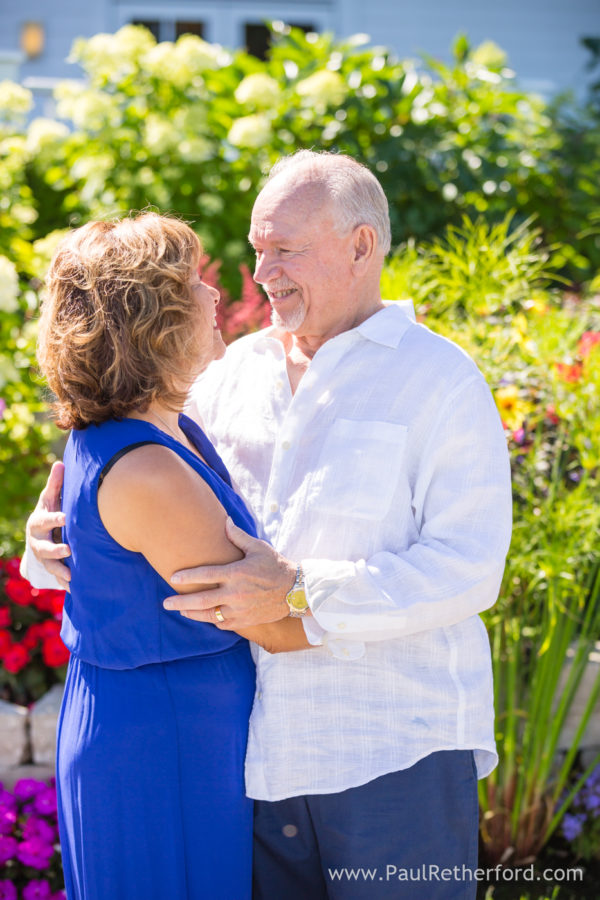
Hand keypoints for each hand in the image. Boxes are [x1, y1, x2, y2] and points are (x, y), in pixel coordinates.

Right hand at [26, 461, 71, 590]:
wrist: (39, 533)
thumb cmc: (50, 510)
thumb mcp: (50, 497)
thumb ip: (55, 484)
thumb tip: (60, 463)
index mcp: (39, 521)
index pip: (45, 519)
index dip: (54, 518)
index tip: (65, 517)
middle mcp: (38, 540)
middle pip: (43, 547)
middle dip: (54, 550)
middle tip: (68, 550)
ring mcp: (43, 556)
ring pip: (49, 566)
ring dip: (59, 571)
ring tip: (71, 576)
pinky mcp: (50, 567)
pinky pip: (56, 577)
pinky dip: (64, 583)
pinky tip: (75, 589)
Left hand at [163, 518, 295, 628]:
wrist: (296, 590)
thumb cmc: (276, 565)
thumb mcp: (258, 547)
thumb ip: (238, 536)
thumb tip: (224, 521)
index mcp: (236, 573)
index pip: (205, 575)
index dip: (187, 576)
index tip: (173, 577)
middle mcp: (236, 593)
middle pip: (201, 601)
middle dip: (181, 603)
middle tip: (166, 603)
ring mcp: (240, 609)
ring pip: (210, 615)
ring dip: (193, 614)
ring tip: (181, 611)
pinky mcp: (246, 620)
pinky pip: (224, 623)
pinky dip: (213, 621)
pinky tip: (206, 616)